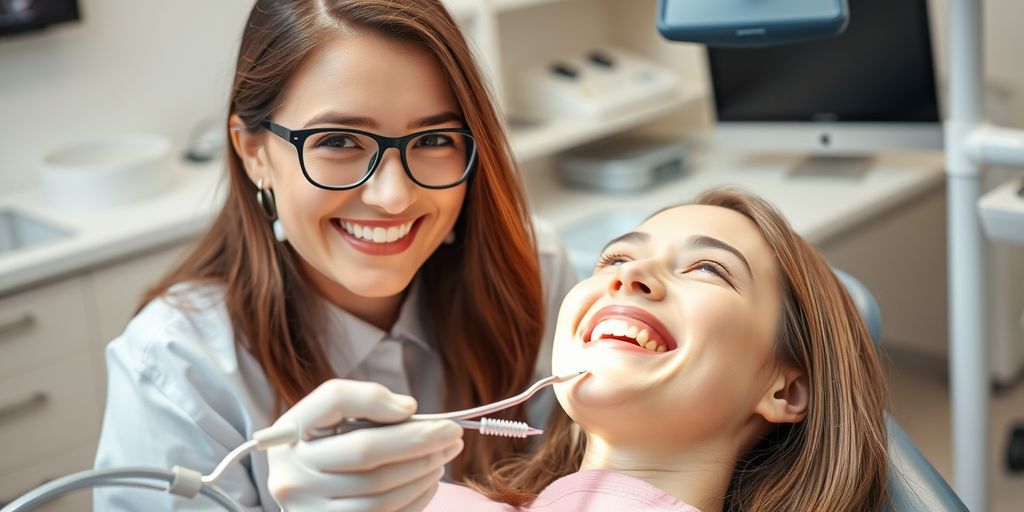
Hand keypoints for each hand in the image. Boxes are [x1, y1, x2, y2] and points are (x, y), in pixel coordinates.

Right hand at [267, 379, 463, 511]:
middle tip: (452, 433)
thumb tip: (408, 409)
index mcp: (290, 434)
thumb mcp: (327, 421)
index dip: (376, 400)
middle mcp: (292, 474)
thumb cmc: (321, 451)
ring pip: (380, 488)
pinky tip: (429, 480)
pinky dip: (416, 496)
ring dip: (423, 470)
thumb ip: (363, 403)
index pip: (334, 400)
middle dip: (419, 440)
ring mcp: (310, 509)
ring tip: (443, 456)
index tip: (413, 407)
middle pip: (365, 450)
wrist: (301, 497)